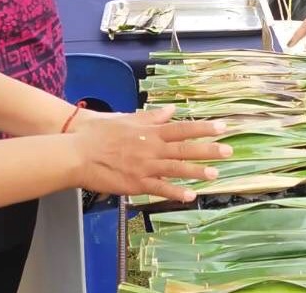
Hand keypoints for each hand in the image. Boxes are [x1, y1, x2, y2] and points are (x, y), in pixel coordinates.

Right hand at [70, 106, 231, 202]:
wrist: (77, 152)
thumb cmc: (98, 133)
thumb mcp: (125, 118)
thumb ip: (150, 116)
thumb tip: (170, 110)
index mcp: (149, 131)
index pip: (182, 128)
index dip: (203, 128)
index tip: (221, 127)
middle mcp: (151, 148)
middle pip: (184, 148)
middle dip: (208, 149)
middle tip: (229, 150)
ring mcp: (144, 166)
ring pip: (176, 168)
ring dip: (197, 171)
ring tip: (216, 173)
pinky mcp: (136, 183)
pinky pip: (160, 188)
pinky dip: (175, 192)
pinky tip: (190, 195)